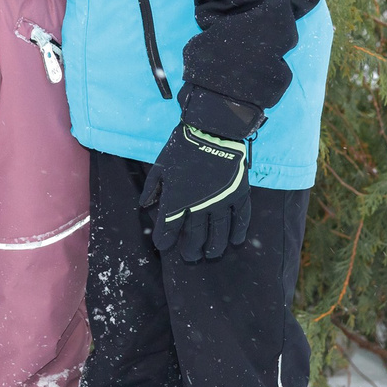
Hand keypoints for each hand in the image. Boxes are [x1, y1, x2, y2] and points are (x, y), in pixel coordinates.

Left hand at [138, 124, 252, 262]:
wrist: (213, 130)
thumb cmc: (183, 146)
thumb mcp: (161, 166)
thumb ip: (153, 188)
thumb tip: (146, 205)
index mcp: (177, 199)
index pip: (169, 228)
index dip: (165, 239)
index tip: (164, 246)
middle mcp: (199, 206)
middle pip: (195, 235)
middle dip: (190, 248)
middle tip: (190, 256)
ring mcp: (222, 201)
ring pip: (218, 231)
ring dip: (214, 246)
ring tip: (211, 254)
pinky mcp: (239, 193)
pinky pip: (241, 217)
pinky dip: (239, 230)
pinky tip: (236, 240)